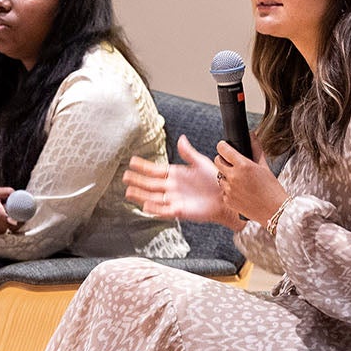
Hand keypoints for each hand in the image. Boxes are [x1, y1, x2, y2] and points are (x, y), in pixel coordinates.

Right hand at [124, 134, 240, 227]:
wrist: (225, 197)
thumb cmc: (215, 180)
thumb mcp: (201, 163)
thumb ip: (188, 153)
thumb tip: (181, 139)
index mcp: (175, 174)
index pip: (155, 169)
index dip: (143, 166)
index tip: (132, 161)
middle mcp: (172, 187)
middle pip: (150, 184)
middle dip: (137, 180)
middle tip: (124, 176)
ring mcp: (174, 199)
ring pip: (152, 197)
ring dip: (141, 195)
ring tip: (128, 192)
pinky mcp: (179, 211)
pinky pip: (163, 210)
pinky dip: (154, 208)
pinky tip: (145, 205)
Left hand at [214, 140, 287, 228]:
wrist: (274, 210)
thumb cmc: (272, 188)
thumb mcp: (264, 167)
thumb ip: (256, 149)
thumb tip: (252, 135)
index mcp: (243, 165)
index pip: (223, 149)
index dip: (223, 146)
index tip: (224, 146)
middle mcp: (233, 176)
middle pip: (217, 161)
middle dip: (223, 160)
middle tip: (231, 163)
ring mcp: (229, 189)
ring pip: (219, 177)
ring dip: (226, 177)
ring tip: (240, 181)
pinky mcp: (227, 200)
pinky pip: (223, 191)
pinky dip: (229, 190)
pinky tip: (241, 192)